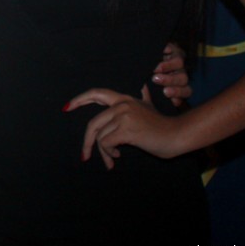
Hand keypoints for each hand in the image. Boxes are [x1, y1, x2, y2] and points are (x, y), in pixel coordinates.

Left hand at [66, 85, 185, 168]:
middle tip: (84, 156)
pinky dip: (108, 153)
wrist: (177, 135)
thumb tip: (144, 85)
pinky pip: (106, 143)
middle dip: (86, 142)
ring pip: (100, 136)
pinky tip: (117, 157)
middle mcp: (122, 104)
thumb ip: (143, 96)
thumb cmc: (163, 125)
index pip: (97, 94)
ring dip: (103, 152)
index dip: (80, 99)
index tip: (67, 108)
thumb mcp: (150, 106)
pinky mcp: (127, 129)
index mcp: (124, 99)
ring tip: (111, 160)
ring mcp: (124, 116)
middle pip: (93, 123)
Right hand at [152, 42, 190, 106]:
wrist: (153, 58)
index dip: (177, 92)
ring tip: (155, 68)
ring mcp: (177, 59)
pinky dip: (165, 51)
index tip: (165, 92)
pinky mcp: (172, 48)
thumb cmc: (153, 78)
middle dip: (170, 80)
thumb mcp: (157, 89)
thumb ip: (161, 97)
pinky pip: (172, 49)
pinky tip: (158, 54)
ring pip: (179, 63)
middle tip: (156, 79)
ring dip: (167, 66)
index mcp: (180, 85)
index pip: (185, 91)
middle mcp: (181, 72)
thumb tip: (173, 103)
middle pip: (182, 78)